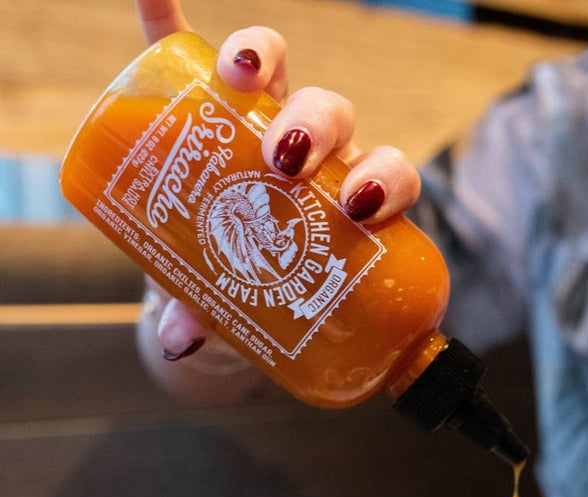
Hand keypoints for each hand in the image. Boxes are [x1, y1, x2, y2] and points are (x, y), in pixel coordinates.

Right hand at [133, 0, 418, 393]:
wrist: (220, 277)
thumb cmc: (252, 296)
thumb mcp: (243, 313)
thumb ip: (218, 323)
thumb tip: (180, 342)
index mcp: (341, 203)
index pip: (386, 173)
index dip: (386, 180)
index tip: (360, 207)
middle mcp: (312, 153)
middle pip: (330, 114)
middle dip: (316, 126)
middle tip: (285, 163)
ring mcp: (260, 116)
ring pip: (278, 71)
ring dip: (260, 58)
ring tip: (240, 76)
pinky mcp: (206, 100)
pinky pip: (190, 50)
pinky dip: (168, 20)